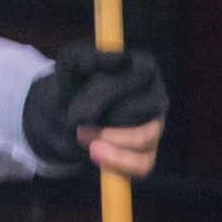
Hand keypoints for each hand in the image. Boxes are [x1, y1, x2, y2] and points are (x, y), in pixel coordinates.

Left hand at [23, 45, 167, 171]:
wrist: (64, 110)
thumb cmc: (74, 81)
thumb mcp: (71, 62)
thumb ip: (88, 57)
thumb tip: (118, 61)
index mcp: (144, 68)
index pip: (135, 81)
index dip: (104, 94)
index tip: (79, 104)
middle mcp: (157, 96)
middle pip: (141, 112)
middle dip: (105, 119)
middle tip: (76, 120)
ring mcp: (156, 126)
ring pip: (143, 139)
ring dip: (109, 141)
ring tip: (81, 137)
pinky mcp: (148, 152)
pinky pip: (143, 165)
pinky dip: (118, 163)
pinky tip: (96, 155)